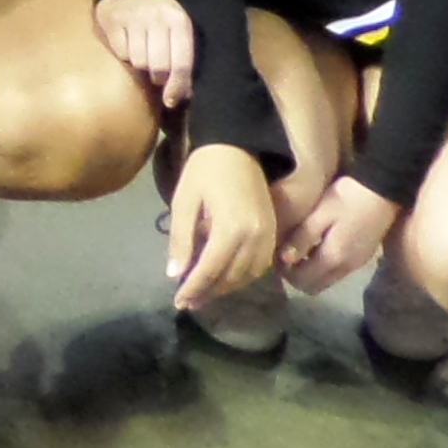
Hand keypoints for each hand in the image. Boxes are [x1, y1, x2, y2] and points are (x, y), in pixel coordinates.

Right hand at [92, 0, 196, 109]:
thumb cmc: (162, 24)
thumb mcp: (178, 38)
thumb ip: (181, 66)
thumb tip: (178, 98)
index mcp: (179, 21)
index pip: (181, 62)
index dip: (177, 86)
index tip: (170, 102)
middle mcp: (158, 15)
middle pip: (159, 65)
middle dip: (157, 76)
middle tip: (155, 73)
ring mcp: (134, 14)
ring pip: (137, 60)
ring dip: (139, 64)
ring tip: (141, 55)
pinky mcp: (113, 16)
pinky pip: (120, 51)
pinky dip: (123, 53)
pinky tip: (127, 43)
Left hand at [165, 141, 280, 311]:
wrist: (237, 145)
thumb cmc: (204, 170)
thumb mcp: (184, 202)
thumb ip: (181, 240)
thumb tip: (174, 274)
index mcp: (231, 228)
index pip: (210, 269)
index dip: (193, 288)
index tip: (178, 301)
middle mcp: (255, 236)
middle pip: (232, 277)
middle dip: (208, 292)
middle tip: (188, 302)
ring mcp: (269, 234)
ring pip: (249, 275)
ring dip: (226, 288)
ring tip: (203, 293)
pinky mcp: (274, 230)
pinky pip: (261, 264)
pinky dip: (243, 276)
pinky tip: (226, 277)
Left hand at [280, 173, 399, 295]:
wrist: (384, 189)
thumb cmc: (348, 197)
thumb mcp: (320, 214)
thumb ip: (302, 238)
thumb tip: (283, 260)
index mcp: (333, 258)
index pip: (302, 281)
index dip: (285, 273)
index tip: (276, 256)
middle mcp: (346, 268)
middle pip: (314, 286)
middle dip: (296, 276)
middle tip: (285, 255)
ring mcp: (357, 264)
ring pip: (326, 280)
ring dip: (310, 272)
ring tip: (299, 248)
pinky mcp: (363, 256)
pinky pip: (338, 271)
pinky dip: (323, 266)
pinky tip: (318, 244)